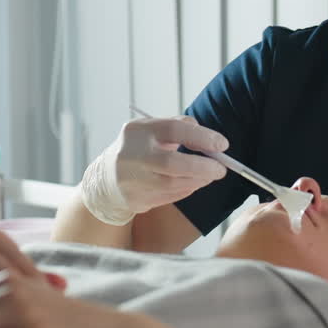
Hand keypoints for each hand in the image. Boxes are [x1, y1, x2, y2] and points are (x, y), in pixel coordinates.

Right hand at [80, 115, 228, 224]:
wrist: (105, 180)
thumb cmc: (138, 149)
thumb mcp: (151, 130)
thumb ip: (179, 126)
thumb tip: (212, 140)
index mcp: (137, 131)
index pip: (173, 130)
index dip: (202, 137)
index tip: (222, 144)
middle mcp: (131, 155)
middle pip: (172, 163)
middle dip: (203, 167)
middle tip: (221, 169)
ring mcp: (131, 180)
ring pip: (174, 184)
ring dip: (198, 180)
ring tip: (208, 175)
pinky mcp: (135, 200)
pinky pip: (170, 197)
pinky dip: (186, 190)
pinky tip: (190, 183)